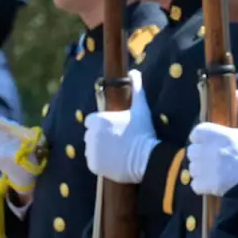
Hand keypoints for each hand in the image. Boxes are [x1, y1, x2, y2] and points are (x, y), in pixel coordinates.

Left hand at [84, 69, 157, 183]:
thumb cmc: (144, 132)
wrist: (147, 159)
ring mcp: (91, 151)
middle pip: (90, 135)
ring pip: (91, 148)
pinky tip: (115, 160)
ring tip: (118, 151)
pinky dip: (101, 162)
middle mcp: (91, 135)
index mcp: (98, 120)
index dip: (102, 124)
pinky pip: (93, 162)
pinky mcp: (93, 165)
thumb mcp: (141, 109)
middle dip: (100, 136)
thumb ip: (136, 89)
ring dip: (100, 149)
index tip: (115, 128)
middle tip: (118, 140)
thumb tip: (134, 71)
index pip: (91, 121)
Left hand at [187, 91, 237, 196]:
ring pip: (192, 167)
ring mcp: (200, 168)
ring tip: (218, 172)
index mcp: (211, 133)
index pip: (196, 133)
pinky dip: (202, 185)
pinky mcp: (201, 184)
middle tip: (217, 159)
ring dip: (202, 170)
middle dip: (202, 154)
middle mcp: (202, 149)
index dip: (204, 138)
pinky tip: (216, 183)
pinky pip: (195, 184)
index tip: (214, 143)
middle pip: (192, 150)